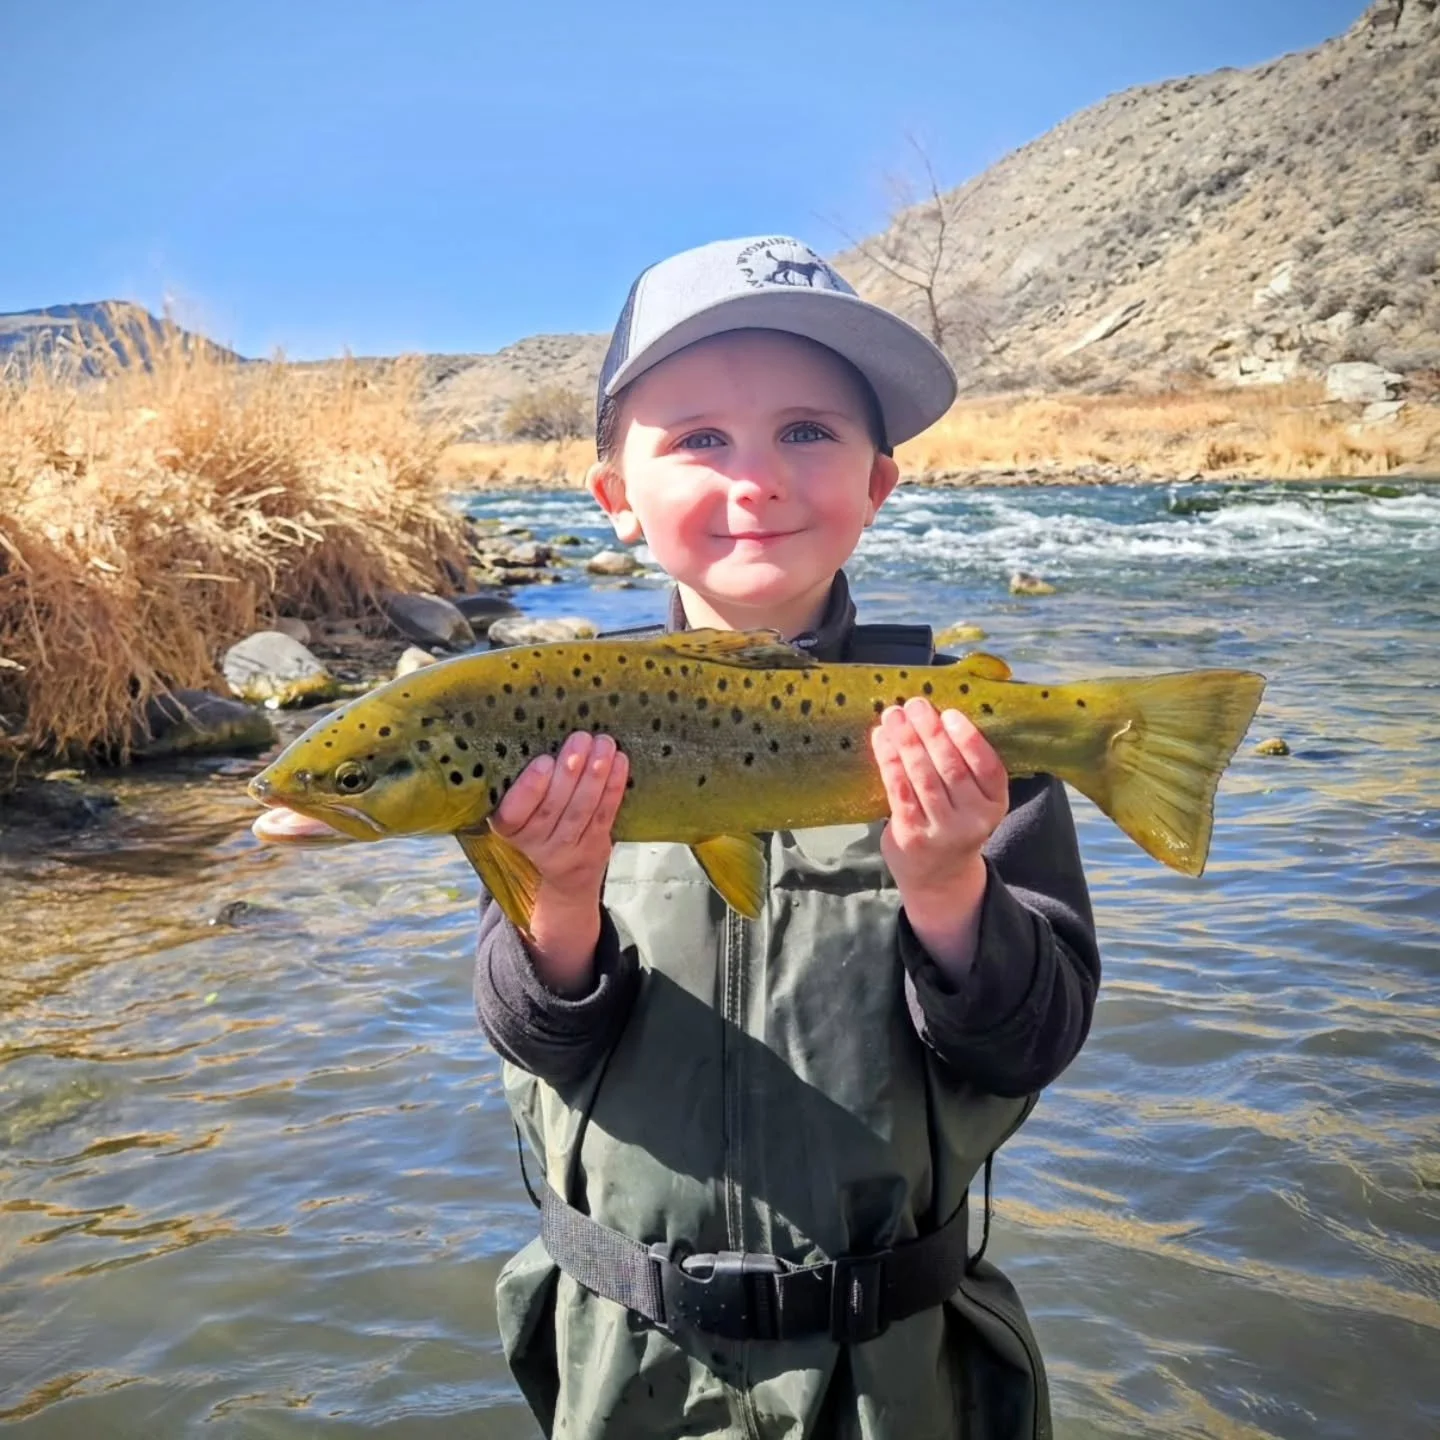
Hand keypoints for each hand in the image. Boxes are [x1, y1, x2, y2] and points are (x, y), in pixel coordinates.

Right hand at [488, 731, 628, 991]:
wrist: (559, 883)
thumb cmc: (533, 830)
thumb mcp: (516, 816)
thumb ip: (522, 787)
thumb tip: (540, 732)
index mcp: (508, 832)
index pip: (514, 814)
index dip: (529, 789)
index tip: (543, 761)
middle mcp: (536, 846)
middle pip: (554, 807)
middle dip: (571, 770)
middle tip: (581, 739)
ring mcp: (569, 850)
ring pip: (583, 809)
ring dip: (596, 774)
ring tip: (603, 743)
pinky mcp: (596, 847)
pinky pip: (606, 815)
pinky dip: (614, 787)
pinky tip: (619, 762)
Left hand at [870, 699, 1008, 972]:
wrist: (939, 876)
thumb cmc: (954, 821)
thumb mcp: (974, 799)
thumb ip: (964, 765)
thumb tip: (934, 713)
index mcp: (996, 804)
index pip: (988, 766)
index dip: (968, 738)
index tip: (949, 713)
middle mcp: (974, 819)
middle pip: (951, 767)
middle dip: (930, 731)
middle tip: (914, 704)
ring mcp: (942, 830)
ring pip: (923, 777)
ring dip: (906, 741)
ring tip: (893, 715)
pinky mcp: (912, 835)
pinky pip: (899, 791)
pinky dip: (889, 760)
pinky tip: (882, 739)